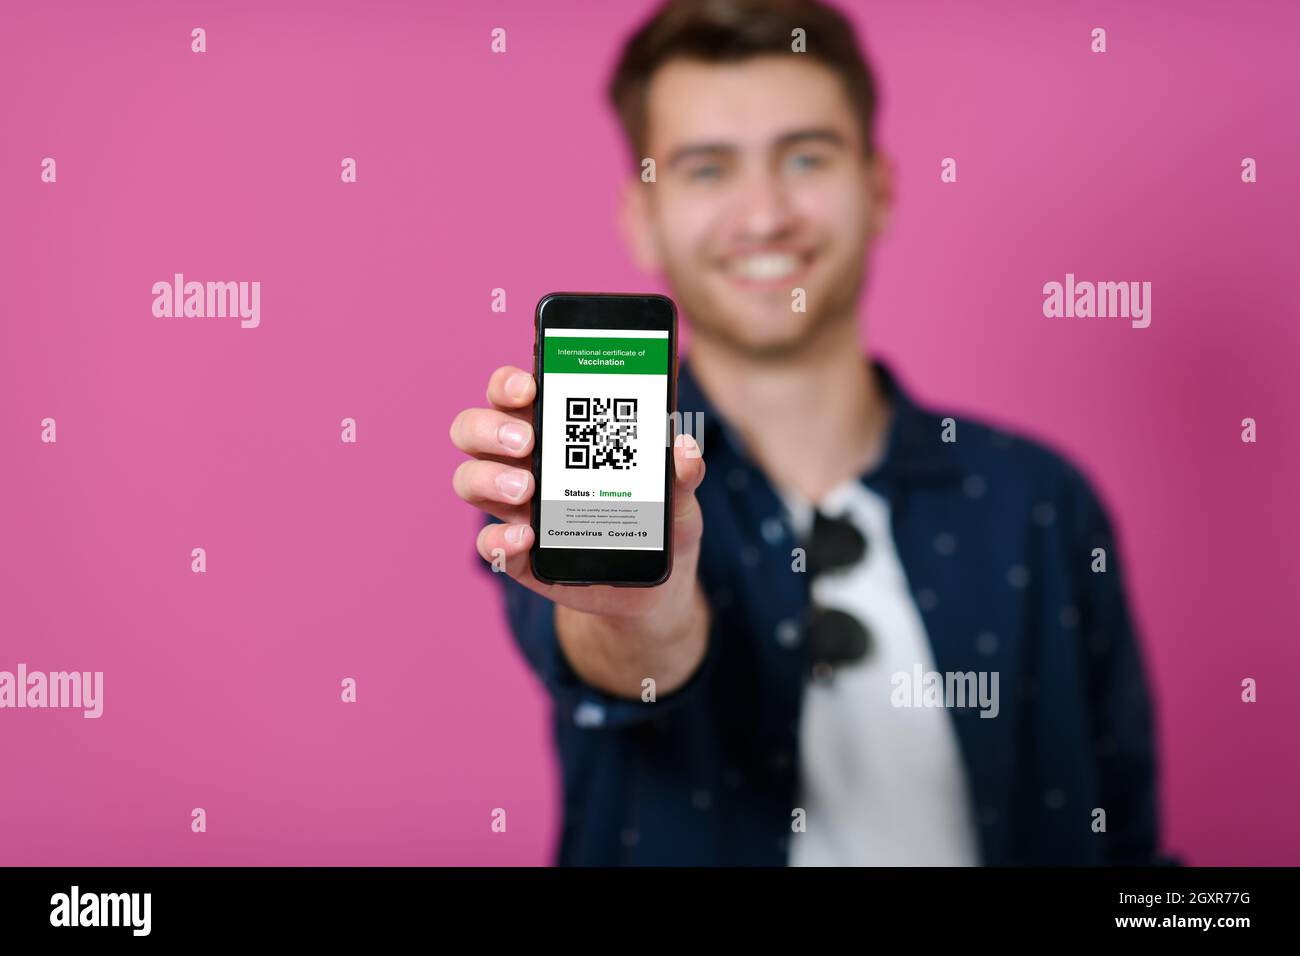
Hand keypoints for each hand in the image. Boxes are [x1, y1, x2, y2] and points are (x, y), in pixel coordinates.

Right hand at [450, 364, 707, 634]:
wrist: (652, 587)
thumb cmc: (659, 520)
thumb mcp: (678, 494)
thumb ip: (682, 471)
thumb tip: (684, 447)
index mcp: (558, 431)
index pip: (514, 393)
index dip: (509, 383)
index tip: (529, 386)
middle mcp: (524, 462)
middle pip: (476, 429)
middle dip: (491, 428)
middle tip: (527, 442)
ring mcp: (515, 508)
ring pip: (470, 478)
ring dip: (489, 478)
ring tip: (527, 490)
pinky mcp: (517, 553)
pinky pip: (490, 542)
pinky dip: (499, 539)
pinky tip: (526, 537)